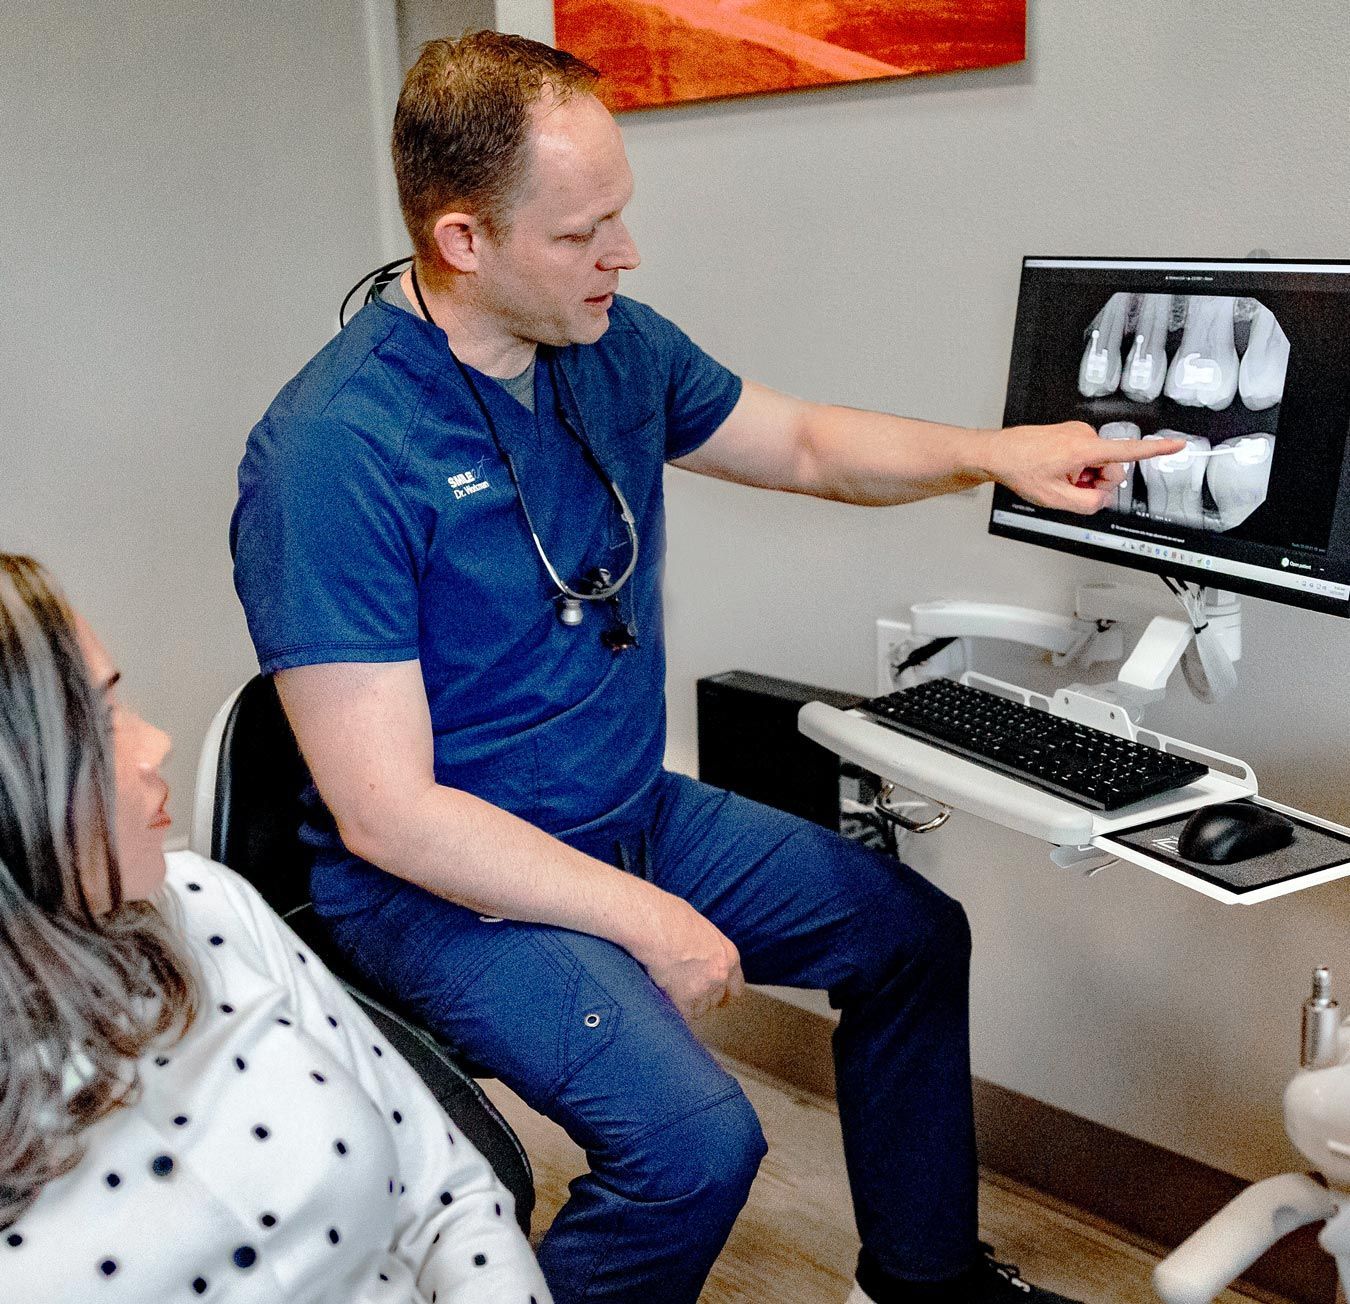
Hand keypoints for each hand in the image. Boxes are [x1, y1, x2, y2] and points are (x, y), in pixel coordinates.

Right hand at [629, 892, 744, 1021]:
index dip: (726, 992)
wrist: (658, 928)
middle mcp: (720, 975)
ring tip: (675, 993)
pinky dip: (676, 1010)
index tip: (722, 997)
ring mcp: (702, 990)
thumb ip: (705, 946)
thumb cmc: (673, 918)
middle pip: (717, 998)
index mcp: (728, 955)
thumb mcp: (700, 927)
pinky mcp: (682, 1000)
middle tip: (690, 991)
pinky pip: (683, 1014)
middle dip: (705, 996)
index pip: (736, 985)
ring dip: (691, 1004)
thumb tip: (697, 951)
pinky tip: (668, 1001)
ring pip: (701, 1009)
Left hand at [987, 421, 1185, 514]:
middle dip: (1096, 482)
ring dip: (1083, 476)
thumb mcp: (1055, 499)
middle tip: (1070, 487)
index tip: (1179, 444)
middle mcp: (1084, 436)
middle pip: (1112, 468)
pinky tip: (1055, 470)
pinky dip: (1075, 468)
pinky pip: (1085, 457)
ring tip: (1058, 477)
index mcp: (1084, 448)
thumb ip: (1088, 504)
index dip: (1157, 450)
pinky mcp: (1071, 435)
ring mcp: (1077, 434)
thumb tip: (1103, 499)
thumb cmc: (1020, 469)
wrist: (998, 453)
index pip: (1128, 451)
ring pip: (1097, 464)